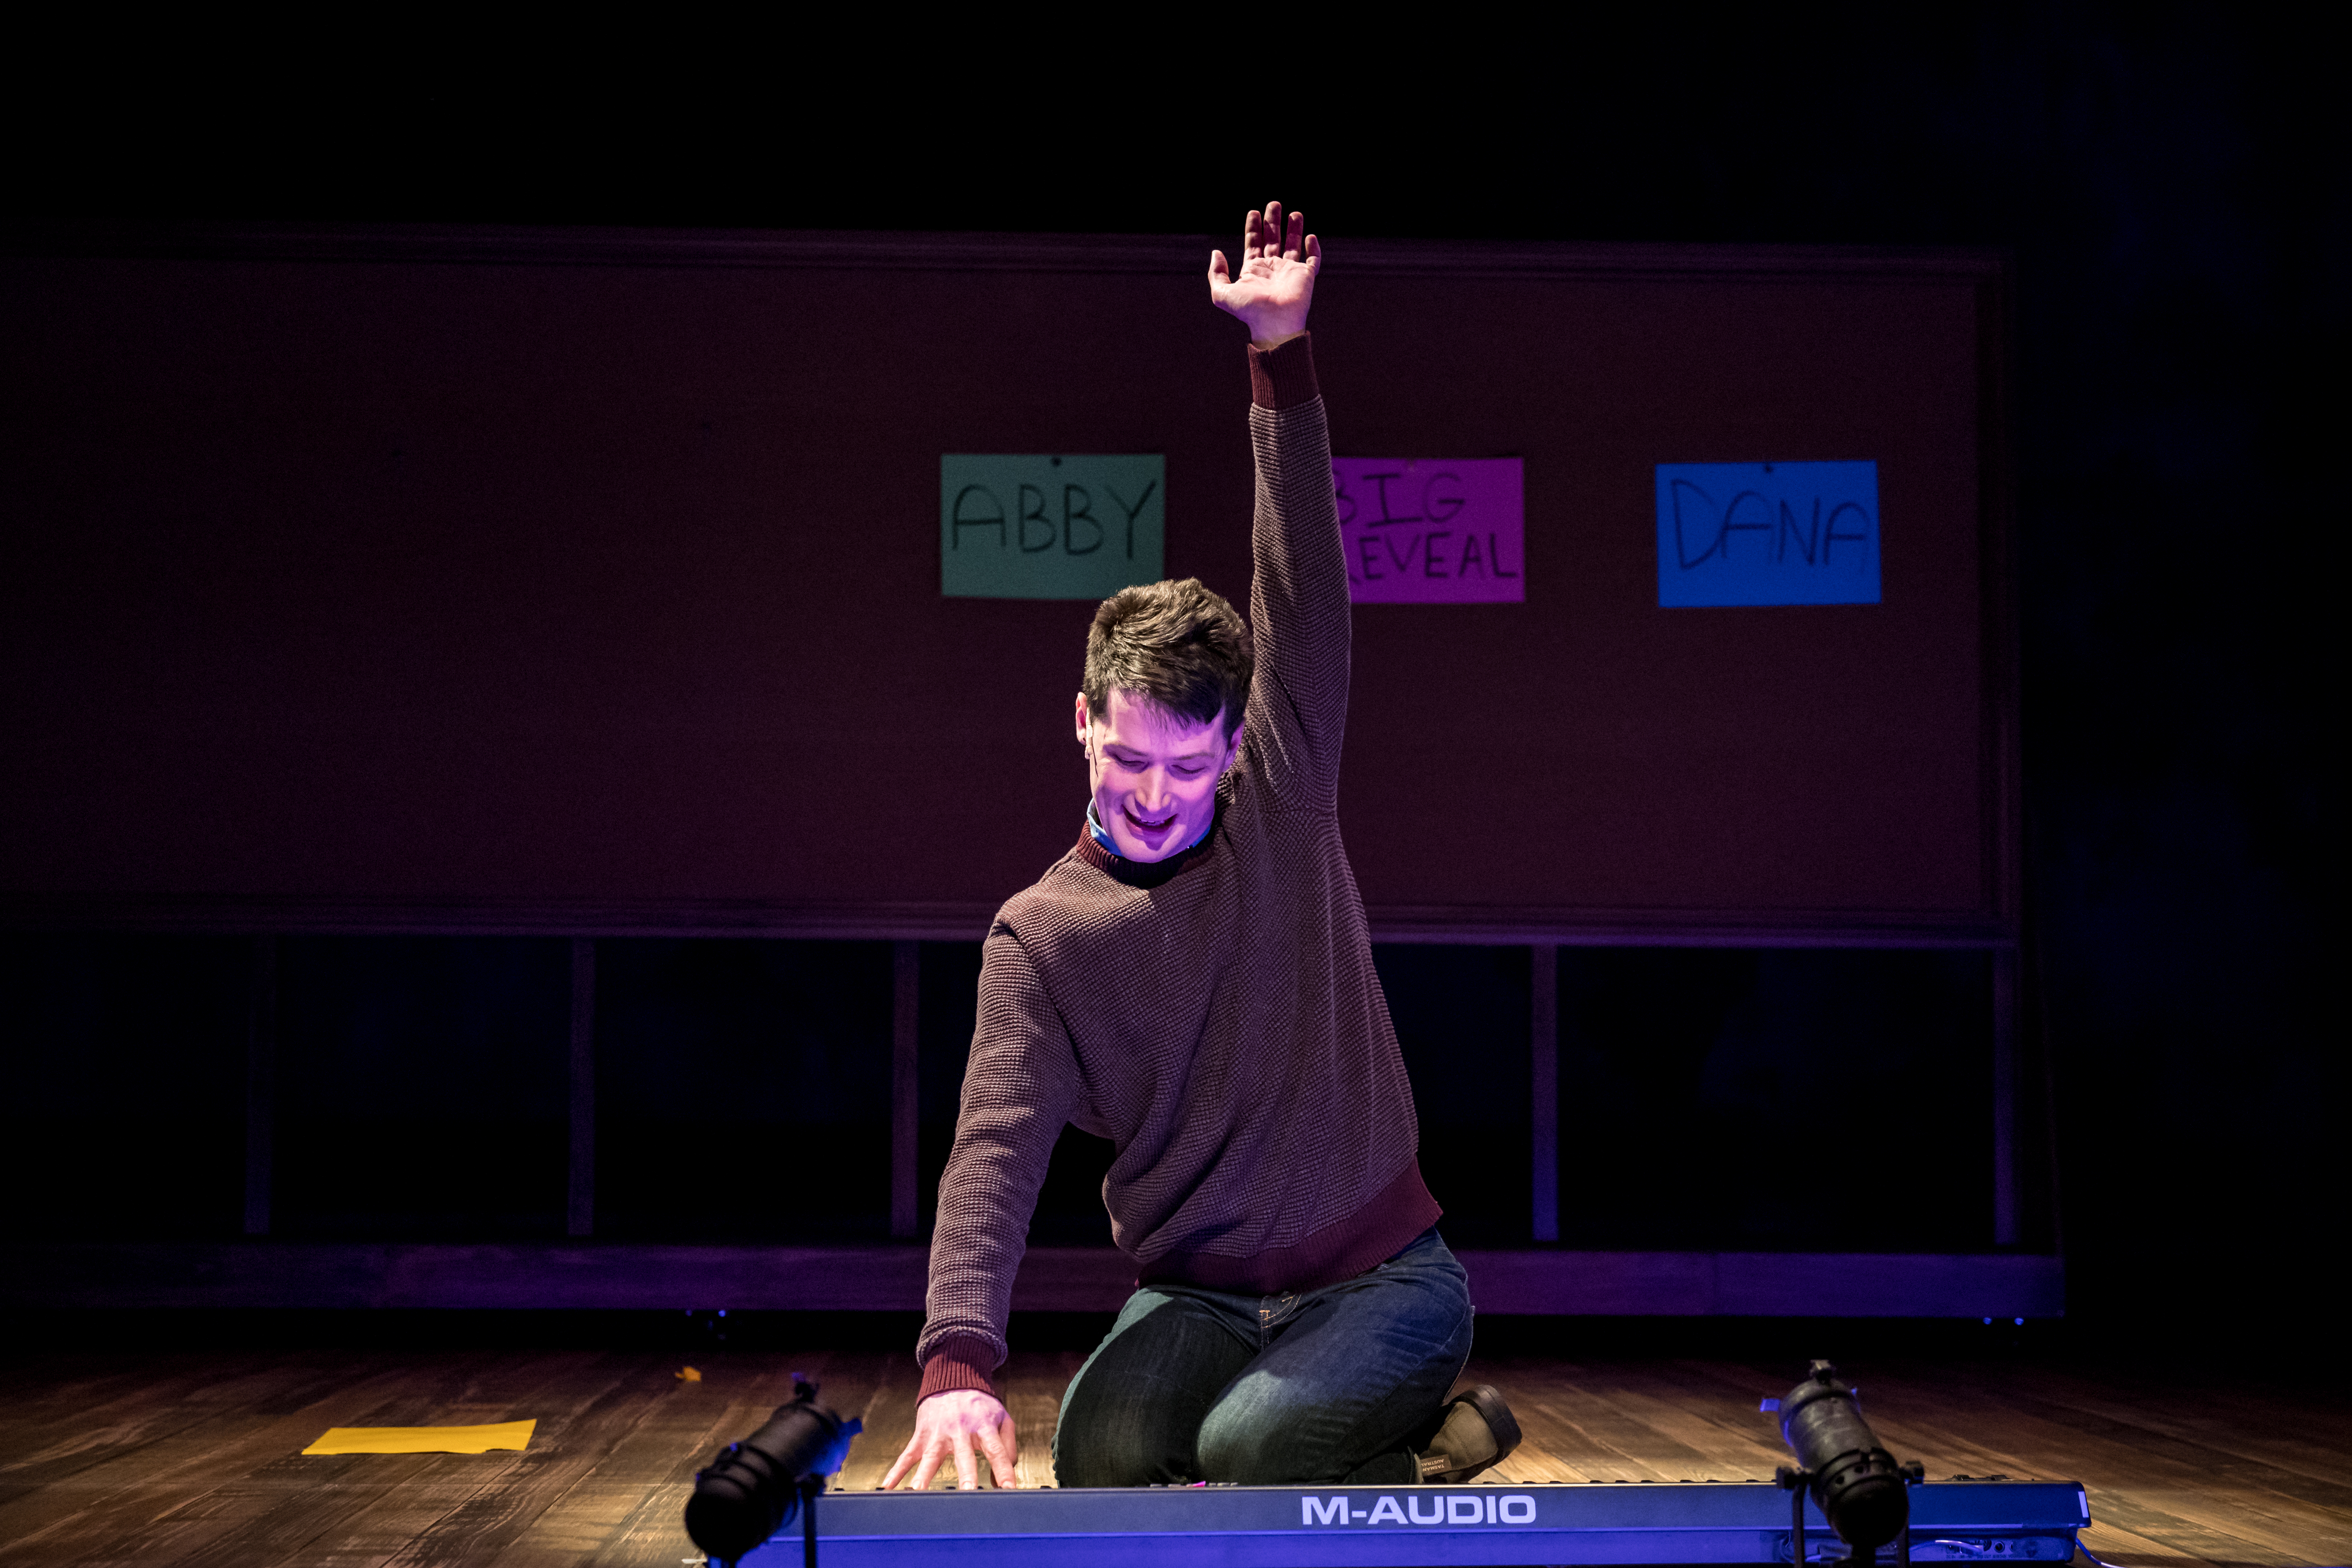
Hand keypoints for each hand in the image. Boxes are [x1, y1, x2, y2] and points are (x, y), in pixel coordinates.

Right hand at [880, 1389, 1020, 1489]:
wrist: (953, 1378)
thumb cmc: (979, 1404)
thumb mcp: (1002, 1419)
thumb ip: (1008, 1449)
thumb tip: (999, 1480)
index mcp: (983, 1426)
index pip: (997, 1451)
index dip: (1004, 1470)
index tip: (1008, 1489)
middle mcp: (960, 1430)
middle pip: (964, 1455)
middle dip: (966, 1474)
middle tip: (967, 1491)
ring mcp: (938, 1433)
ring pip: (931, 1457)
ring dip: (924, 1476)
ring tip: (918, 1492)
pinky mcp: (921, 1435)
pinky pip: (907, 1455)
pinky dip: (897, 1471)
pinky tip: (889, 1485)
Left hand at [1209, 200, 1320, 346]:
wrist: (1274, 322)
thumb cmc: (1249, 310)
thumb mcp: (1222, 293)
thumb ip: (1216, 274)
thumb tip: (1216, 253)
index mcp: (1254, 270)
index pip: (1253, 244)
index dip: (1253, 229)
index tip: (1253, 213)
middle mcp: (1272, 269)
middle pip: (1272, 239)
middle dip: (1272, 222)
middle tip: (1274, 204)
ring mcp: (1289, 272)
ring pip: (1293, 245)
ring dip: (1294, 229)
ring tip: (1294, 213)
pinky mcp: (1305, 277)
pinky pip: (1312, 260)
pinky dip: (1313, 249)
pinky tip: (1311, 237)